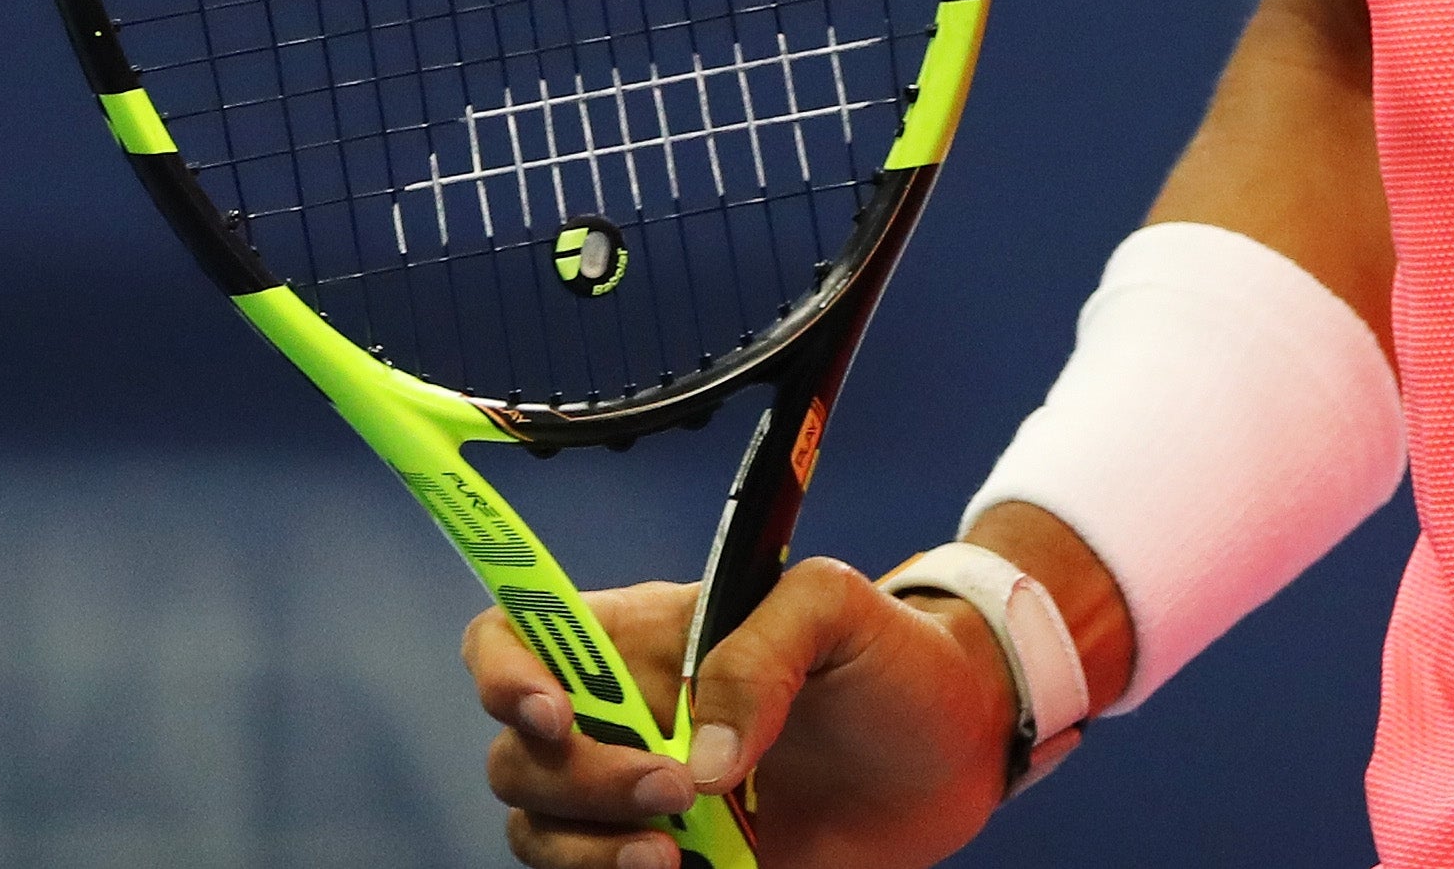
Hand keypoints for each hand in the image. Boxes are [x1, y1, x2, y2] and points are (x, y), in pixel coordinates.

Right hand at [466, 561, 1010, 868]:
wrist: (950, 754)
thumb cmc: (891, 659)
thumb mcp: (839, 611)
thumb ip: (763, 650)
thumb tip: (705, 760)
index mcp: (640, 638)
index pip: (515, 634)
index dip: (503, 673)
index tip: (552, 717)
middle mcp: (621, 719)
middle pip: (518, 756)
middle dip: (578, 782)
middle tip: (677, 790)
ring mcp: (637, 801)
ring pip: (540, 834)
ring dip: (587, 854)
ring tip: (677, 857)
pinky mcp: (670, 863)